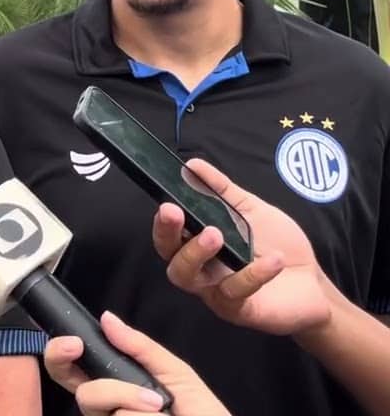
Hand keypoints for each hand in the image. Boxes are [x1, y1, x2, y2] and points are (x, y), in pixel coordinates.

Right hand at [44, 311, 229, 415]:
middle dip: (93, 381)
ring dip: (134, 402)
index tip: (73, 343)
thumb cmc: (203, 413)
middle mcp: (109, 410)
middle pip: (81, 393)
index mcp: (117, 387)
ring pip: (103, 406)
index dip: (61, 354)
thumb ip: (141, 347)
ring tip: (164, 410)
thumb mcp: (177, 373)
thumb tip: (107, 318)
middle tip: (114, 376)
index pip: (75, 371)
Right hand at [152, 158, 331, 335]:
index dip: (162, 223)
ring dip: (197, 253)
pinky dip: (253, 274)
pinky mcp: (240, 310)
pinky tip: (273, 259)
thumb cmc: (277, 245)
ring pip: (189, 278)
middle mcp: (201, 272)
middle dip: (168, 235)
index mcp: (198, 247)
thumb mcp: (250, 211)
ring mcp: (217, 293)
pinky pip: (235, 293)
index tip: (167, 204)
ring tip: (215, 233)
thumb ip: (221, 191)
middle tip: (175, 212)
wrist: (313, 282)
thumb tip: (192, 165)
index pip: (168, 237)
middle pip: (170, 259)